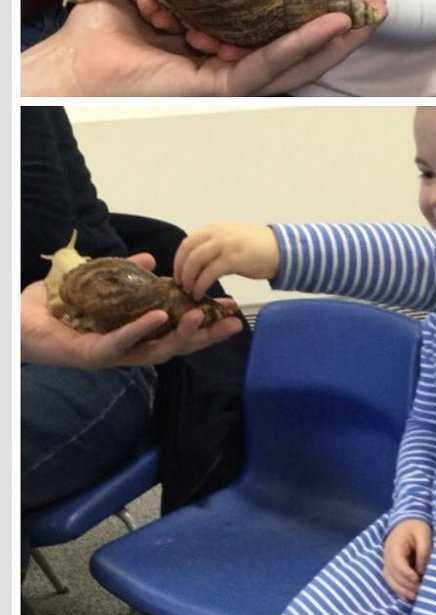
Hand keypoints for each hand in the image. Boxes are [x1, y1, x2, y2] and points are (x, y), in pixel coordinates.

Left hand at [20, 0, 382, 96]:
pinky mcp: (225, 86)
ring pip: (299, 61)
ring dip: (338, 39)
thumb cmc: (112, 26)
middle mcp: (238, 60)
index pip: (287, 25)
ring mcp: (236, 76)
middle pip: (305, 48)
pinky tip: (330, 27)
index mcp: (230, 38)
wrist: (80, 60)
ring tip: (368, 16)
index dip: (321, 9)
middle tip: (379, 6)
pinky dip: (302, 46)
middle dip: (347, 28)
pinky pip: (271, 66)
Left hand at [21, 255, 242, 367]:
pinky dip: (141, 329)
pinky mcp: (94, 354)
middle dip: (207, 334)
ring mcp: (113, 354)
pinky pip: (122, 343)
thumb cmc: (56, 307)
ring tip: (201, 314)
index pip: (177, 328)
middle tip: (234, 321)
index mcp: (134, 334)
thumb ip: (126, 274)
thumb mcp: (99, 283)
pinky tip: (160, 316)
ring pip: (156, 349)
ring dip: (181, 332)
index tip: (230, 309)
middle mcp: (129, 348)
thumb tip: (150, 259)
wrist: (20, 322)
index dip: (205, 321)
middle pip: (177, 345)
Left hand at [174, 221, 279, 299]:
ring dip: (189, 279)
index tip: (178, 274)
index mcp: (215, 227)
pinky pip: (209, 273)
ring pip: (195, 261)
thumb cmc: (258, 247)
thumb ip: (214, 245)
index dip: (179, 260)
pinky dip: (201, 285)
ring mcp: (225, 244)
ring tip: (190, 291)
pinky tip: (200, 293)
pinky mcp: (233, 259)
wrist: (282, 249)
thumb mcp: (232, 238)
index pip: (188, 242)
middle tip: (181, 285)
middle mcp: (218, 232)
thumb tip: (195, 261)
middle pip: (188, 251)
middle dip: (181, 270)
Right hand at [382, 518, 432, 601]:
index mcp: (395, 545)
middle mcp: (387, 555)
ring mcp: (387, 561)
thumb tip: (421, 571)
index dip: (406, 574)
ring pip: (390, 579)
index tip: (417, 579)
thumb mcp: (424, 534)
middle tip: (419, 591)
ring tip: (413, 597)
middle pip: (393, 574)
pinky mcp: (390, 566)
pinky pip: (390, 579)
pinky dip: (397, 589)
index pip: (398, 563)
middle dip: (405, 585)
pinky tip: (406, 597)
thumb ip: (423, 551)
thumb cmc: (417, 526)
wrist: (406, 520)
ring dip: (400, 590)